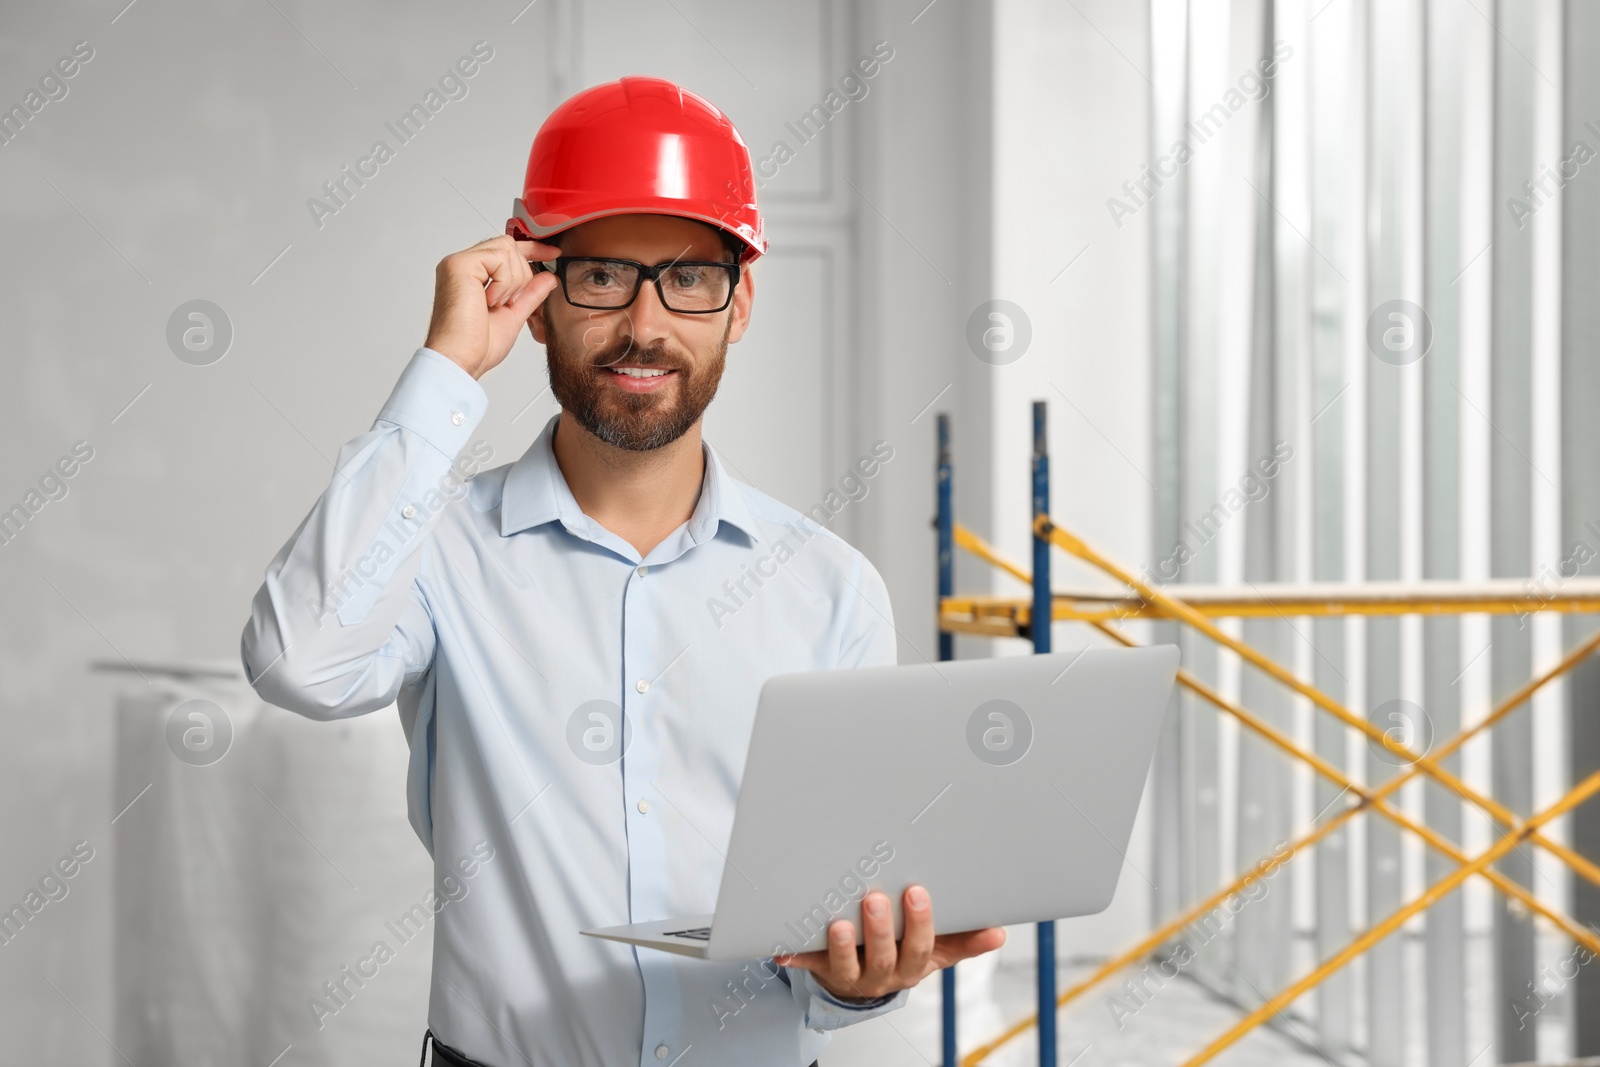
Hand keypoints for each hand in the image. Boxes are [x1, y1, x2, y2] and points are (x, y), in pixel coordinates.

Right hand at [424, 234, 560, 379]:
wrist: (460, 360)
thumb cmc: (477, 346)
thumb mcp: (514, 315)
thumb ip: (531, 294)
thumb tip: (549, 277)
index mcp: (472, 275)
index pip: (506, 250)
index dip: (533, 249)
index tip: (554, 255)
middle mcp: (463, 265)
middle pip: (508, 245)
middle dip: (524, 272)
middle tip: (513, 302)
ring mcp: (459, 262)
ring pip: (507, 249)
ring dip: (514, 281)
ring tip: (499, 304)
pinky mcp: (460, 264)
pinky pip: (499, 257)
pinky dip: (505, 282)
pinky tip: (491, 301)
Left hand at [774, 885, 1005, 1003]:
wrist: (866, 983)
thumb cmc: (903, 954)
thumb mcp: (936, 951)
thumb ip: (965, 942)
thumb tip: (998, 932)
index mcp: (912, 966)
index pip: (920, 947)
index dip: (919, 923)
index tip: (917, 892)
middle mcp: (882, 975)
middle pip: (883, 956)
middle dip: (881, 928)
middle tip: (876, 897)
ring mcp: (851, 974)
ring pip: (847, 964)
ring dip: (842, 944)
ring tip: (838, 922)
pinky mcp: (823, 970)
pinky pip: (808, 965)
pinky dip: (794, 955)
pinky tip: (782, 947)